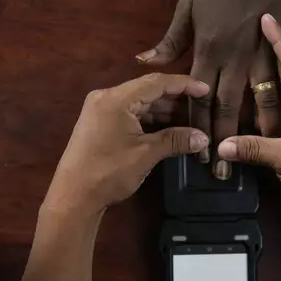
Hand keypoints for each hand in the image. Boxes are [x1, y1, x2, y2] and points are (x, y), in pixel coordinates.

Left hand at [43, 73, 209, 215]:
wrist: (73, 197)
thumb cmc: (108, 172)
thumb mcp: (145, 154)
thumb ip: (175, 141)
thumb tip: (204, 138)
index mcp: (116, 98)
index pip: (156, 82)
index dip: (184, 85)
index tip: (206, 89)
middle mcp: (107, 97)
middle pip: (148, 91)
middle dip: (176, 101)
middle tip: (202, 107)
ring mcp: (102, 110)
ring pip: (141, 104)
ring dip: (165, 113)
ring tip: (192, 120)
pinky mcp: (101, 124)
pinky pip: (131, 115)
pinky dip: (151, 121)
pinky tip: (171, 129)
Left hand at [136, 0, 280, 179]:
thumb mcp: (187, 8)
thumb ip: (170, 40)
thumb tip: (145, 60)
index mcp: (207, 51)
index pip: (199, 98)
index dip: (198, 128)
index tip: (200, 153)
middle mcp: (232, 60)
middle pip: (225, 107)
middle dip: (223, 140)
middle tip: (221, 172)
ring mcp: (258, 56)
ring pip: (256, 101)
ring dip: (255, 131)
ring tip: (254, 158)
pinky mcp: (279, 50)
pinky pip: (279, 85)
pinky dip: (279, 108)